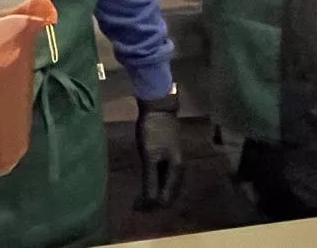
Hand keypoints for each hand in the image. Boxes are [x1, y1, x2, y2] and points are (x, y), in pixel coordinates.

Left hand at [134, 92, 182, 209]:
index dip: (153, 205)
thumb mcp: (150, 156)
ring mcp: (175, 162)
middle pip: (169, 193)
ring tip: (140, 199)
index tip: (137, 208)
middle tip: (137, 206)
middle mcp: (179, 169)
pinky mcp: (169, 156)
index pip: (167, 197)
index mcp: (177, 170)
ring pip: (167, 185)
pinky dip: (155, 183)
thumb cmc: (153, 132)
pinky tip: (147, 184)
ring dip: (155, 193)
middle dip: (154, 202)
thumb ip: (151, 179)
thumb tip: (151, 201)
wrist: (158, 108)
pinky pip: (164, 176)